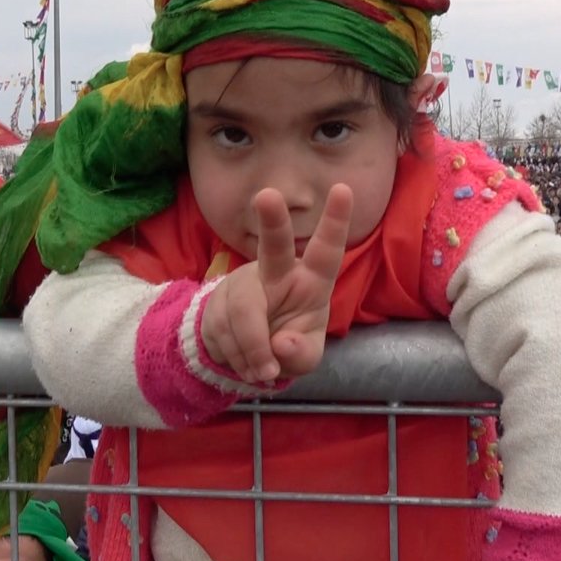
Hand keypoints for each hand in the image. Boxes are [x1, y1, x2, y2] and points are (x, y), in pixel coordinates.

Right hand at [201, 185, 351, 383]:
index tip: (344, 188)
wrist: (244, 354)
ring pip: (245, 312)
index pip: (326, 250)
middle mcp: (277, 272)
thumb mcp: (304, 356)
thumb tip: (281, 345)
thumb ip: (300, 355)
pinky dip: (237, 357)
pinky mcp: (217, 300)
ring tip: (263, 372)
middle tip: (267, 196)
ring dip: (252, 350)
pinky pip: (223, 330)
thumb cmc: (288, 342)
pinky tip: (244, 363)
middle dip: (272, 221)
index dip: (335, 221)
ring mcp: (244, 284)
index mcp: (311, 281)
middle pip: (274, 246)